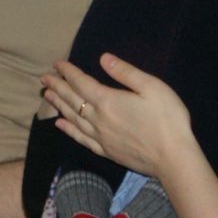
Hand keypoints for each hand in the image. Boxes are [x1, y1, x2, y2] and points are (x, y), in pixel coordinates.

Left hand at [40, 54, 197, 178]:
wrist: (173, 158)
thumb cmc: (167, 119)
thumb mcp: (151, 87)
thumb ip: (125, 72)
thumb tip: (103, 58)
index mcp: (108, 101)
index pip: (81, 83)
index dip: (68, 72)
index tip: (57, 64)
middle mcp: (98, 119)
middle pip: (72, 100)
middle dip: (57, 87)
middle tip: (44, 78)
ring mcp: (100, 137)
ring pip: (72, 118)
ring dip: (58, 106)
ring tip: (47, 96)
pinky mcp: (106, 151)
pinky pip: (80, 138)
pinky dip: (68, 130)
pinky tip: (61, 125)